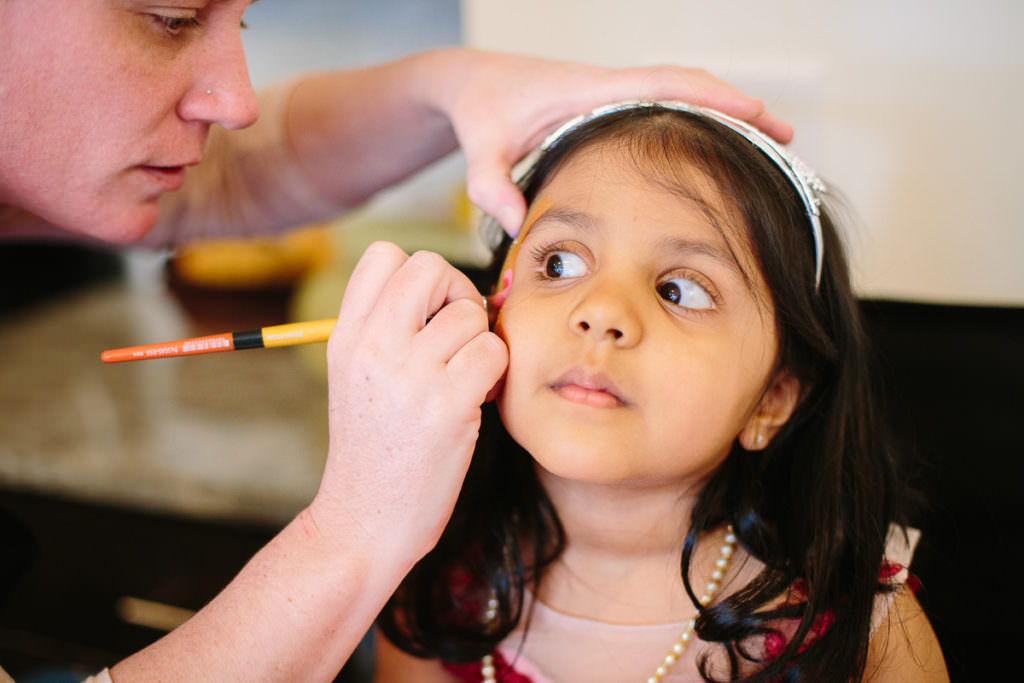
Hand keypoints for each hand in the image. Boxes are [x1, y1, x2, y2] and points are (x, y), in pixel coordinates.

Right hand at [309, 242, 507, 564]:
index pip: (384, 254)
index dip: (420, 273)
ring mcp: (410, 375)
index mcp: (346, 336)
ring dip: (480, 342)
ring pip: (471, 312)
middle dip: (457, 291)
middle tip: (457, 334)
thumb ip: (391, 329)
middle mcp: (372, 347)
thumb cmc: (373, 448)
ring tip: (464, 378)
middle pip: (430, 265)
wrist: (364, 521)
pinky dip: (496, 373)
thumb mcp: (358, 377)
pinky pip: (493, 351)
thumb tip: (458, 289)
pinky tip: (477, 399)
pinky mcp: (448, 405)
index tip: (429, 311)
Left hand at [431, 49, 792, 235]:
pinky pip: (662, 105)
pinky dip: (696, 117)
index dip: (710, 97)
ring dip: (722, 112)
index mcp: (588, 90)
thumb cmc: (480, 111)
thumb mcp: (481, 150)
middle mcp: (607, 86)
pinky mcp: (606, 105)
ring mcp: (609, 93)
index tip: (755, 111)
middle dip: (737, 107)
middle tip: (784, 134)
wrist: (470, 84)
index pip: (661, 85)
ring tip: (768, 140)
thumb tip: (517, 224)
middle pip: (686, 86)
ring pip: (679, 94)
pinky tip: (714, 145)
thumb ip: (492, 185)